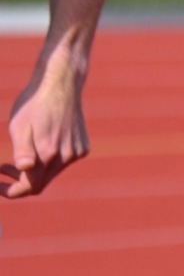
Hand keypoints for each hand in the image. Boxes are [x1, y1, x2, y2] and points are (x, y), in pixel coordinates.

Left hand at [4, 62, 87, 196]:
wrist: (61, 84)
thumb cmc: (34, 103)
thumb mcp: (19, 125)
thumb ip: (22, 150)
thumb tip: (23, 168)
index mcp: (48, 153)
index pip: (29, 187)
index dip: (10, 191)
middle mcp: (66, 156)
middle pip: (41, 183)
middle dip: (20, 180)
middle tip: (2, 166)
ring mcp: (76, 152)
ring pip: (52, 173)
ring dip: (35, 170)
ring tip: (21, 154)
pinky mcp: (82, 147)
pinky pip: (63, 162)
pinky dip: (49, 160)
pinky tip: (42, 143)